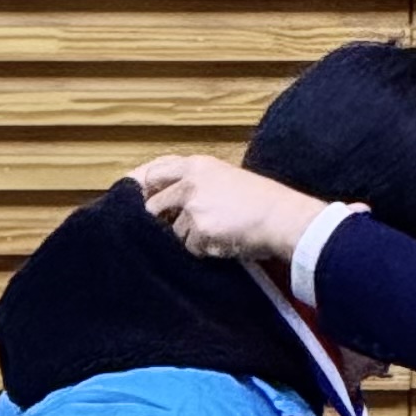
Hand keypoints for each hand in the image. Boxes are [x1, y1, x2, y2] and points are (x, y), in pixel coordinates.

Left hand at [133, 153, 326, 267]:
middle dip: (158, 221)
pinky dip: (203, 250)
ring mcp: (193, 205)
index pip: (155, 172)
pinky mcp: (199, 229)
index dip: (141, 187)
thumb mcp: (227, 178)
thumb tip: (170, 203)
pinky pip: (190, 248)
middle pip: (153, 205)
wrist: (282, 217)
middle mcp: (191, 181)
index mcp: (198, 165)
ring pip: (173, 231)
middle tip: (168, 230)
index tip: (134, 199)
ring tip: (218, 233)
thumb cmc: (263, 201)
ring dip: (189, 238)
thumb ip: (197, 184)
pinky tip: (223, 242)